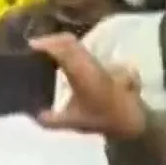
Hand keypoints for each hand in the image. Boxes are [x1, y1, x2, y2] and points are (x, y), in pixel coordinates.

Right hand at [31, 34, 147, 139]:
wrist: (135, 122)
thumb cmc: (104, 120)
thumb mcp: (73, 123)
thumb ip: (51, 120)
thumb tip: (34, 115)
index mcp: (83, 73)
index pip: (63, 48)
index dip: (45, 43)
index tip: (30, 46)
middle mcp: (92, 63)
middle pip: (69, 41)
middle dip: (50, 41)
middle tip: (34, 48)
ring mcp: (102, 62)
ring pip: (78, 46)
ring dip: (62, 47)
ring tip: (48, 55)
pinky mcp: (107, 64)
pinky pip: (86, 54)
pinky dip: (72, 54)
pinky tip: (66, 65)